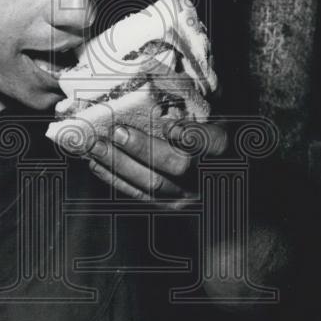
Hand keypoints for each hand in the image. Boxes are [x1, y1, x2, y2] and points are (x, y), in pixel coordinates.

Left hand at [86, 119, 228, 204]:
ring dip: (119, 164)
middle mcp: (208, 178)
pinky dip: (116, 179)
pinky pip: (139, 195)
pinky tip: (98, 165)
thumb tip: (161, 114)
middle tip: (117, 132)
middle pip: (176, 166)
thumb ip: (195, 117)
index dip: (191, 134)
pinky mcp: (169, 207)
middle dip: (143, 149)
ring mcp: (188, 197)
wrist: (219, 184)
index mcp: (224, 151)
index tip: (168, 125)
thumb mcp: (215, 123)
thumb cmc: (210, 144)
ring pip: (152, 184)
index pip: (215, 142)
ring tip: (96, 146)